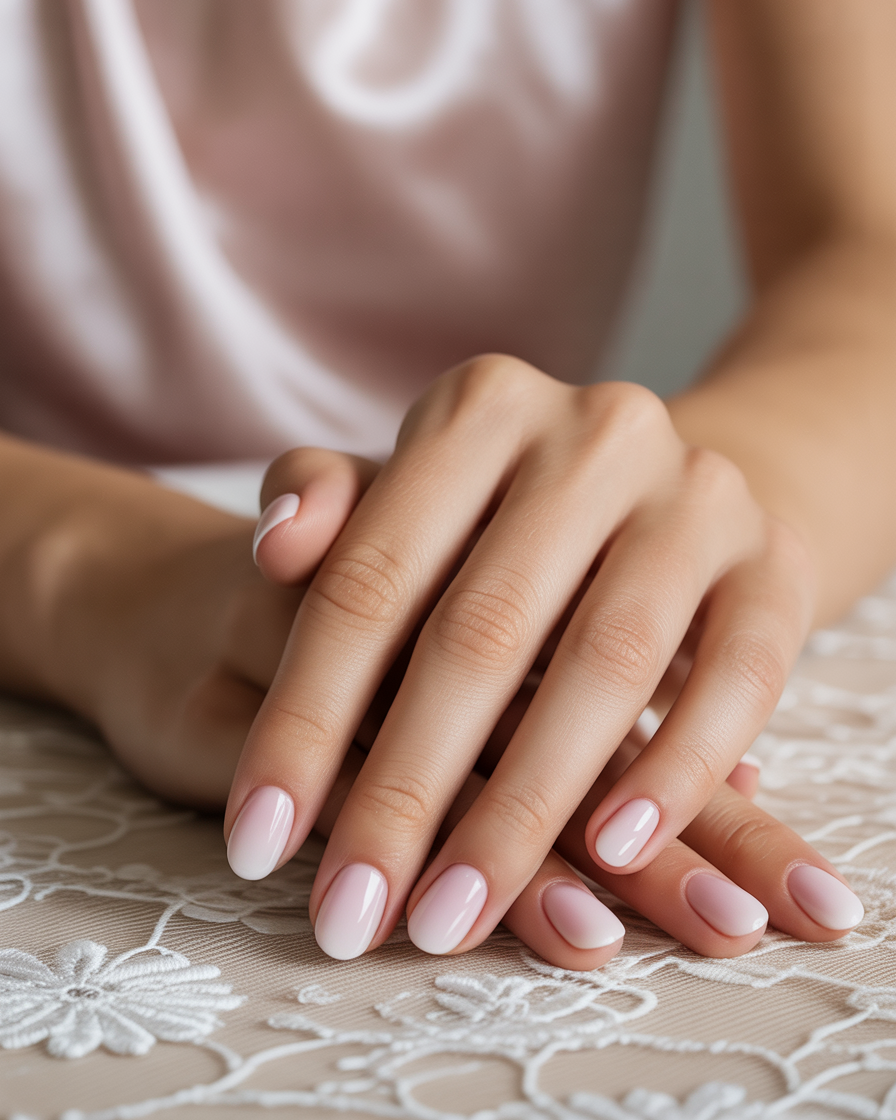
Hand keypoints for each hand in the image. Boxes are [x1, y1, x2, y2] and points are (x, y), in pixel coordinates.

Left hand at [225, 355, 828, 958]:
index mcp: (480, 408)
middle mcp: (593, 433)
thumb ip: (332, 508)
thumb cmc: (504, 521)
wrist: (667, 500)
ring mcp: (698, 494)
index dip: (304, 719)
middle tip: (350, 918)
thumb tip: (275, 544)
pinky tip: (612, 852)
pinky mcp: (777, 564)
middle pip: (483, 632)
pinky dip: (676, 769)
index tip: (253, 845)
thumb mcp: (413, 497)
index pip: (370, 579)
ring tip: (453, 915)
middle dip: (405, 792)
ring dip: (526, 808)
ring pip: (609, 663)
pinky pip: (739, 677)